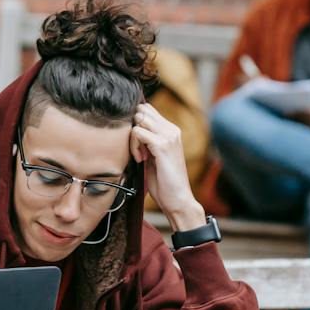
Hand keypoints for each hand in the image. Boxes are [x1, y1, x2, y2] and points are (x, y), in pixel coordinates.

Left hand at [130, 103, 203, 231]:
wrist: (178, 200)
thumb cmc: (164, 182)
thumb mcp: (154, 156)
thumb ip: (147, 140)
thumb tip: (131, 129)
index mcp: (171, 130)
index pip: (147, 109)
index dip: (135, 123)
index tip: (137, 144)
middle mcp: (172, 130)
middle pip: (142, 110)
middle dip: (133, 126)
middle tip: (136, 148)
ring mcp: (169, 136)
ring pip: (139, 119)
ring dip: (132, 137)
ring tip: (139, 155)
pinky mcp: (163, 146)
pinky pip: (137, 133)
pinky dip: (134, 146)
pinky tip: (140, 159)